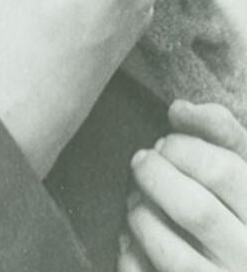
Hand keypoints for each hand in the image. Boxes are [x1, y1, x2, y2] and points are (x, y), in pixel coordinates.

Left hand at [119, 100, 246, 270]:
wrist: (233, 258)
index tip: (165, 143)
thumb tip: (179, 108)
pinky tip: (129, 240)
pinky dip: (130, 256)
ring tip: (136, 201)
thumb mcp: (243, 167)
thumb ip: (219, 132)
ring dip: (141, 218)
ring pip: (172, 253)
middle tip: (141, 162)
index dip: (184, 148)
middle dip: (156, 177)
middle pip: (195, 211)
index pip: (224, 171)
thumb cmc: (236, 209)